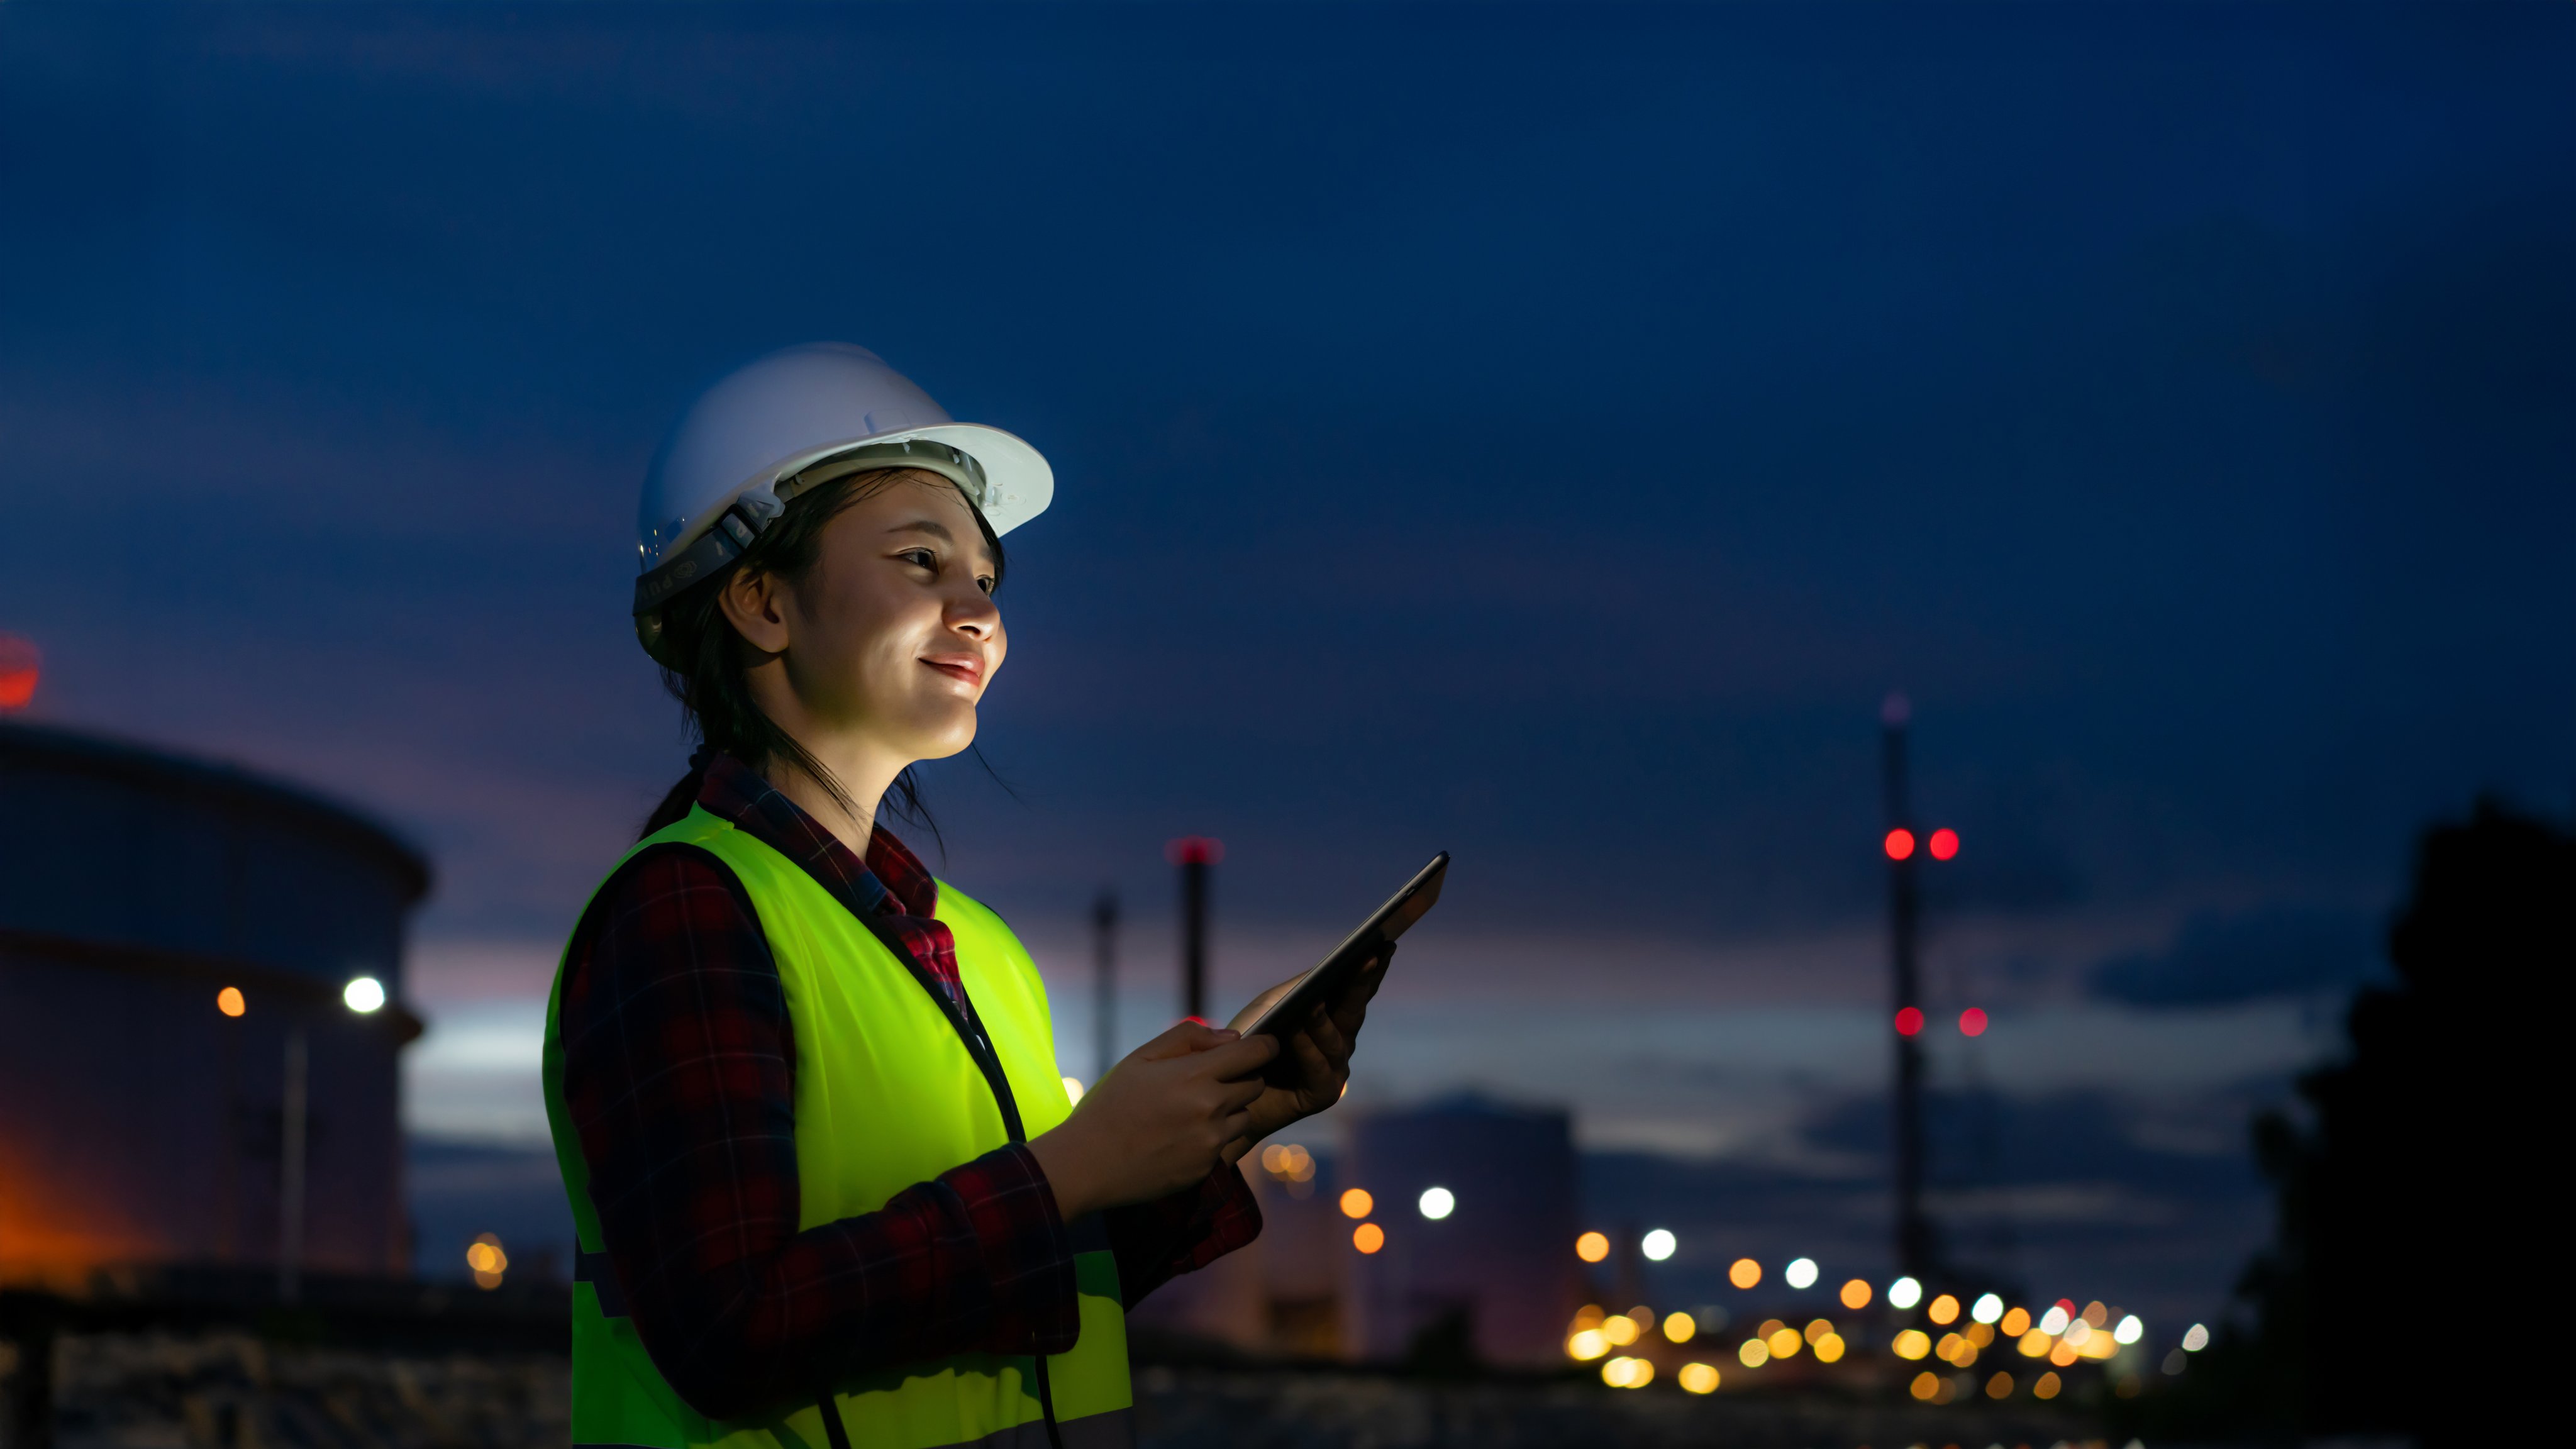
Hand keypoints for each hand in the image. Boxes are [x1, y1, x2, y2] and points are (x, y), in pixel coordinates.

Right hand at [1027, 1020, 1277, 1218]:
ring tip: (1191, 1112)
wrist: (1087, 1164)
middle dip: (1242, 1078)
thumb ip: (1189, 1038)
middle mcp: (1211, 1108)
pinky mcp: (1207, 1168)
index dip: (1265, 1046)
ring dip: (1229, 1110)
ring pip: (1244, 1116)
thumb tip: (1233, 1038)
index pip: (1256, 1054)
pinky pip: (1225, 1144)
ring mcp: (1212, 1141)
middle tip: (1211, 1081)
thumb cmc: (1111, 1104)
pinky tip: (1180, 1138)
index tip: (1264, 1046)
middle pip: (1255, 1085)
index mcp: (1195, 1075)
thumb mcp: (1141, 1059)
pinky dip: (1212, 1138)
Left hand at [1220, 944, 1392, 1159]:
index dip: (1373, 969)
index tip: (1385, 943)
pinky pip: (1318, 1066)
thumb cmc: (1251, 1040)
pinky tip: (1295, 1030)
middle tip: (1368, 957)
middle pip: (1354, 1009)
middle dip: (1361, 983)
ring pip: (1336, 1039)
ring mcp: (1335, 1068)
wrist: (1229, 1087)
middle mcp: (1340, 1041)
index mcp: (1333, 1017)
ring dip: (1323, 1019)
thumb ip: (1300, 986)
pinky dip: (1305, 1047)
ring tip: (1314, 999)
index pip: (1358, 990)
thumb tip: (1331, 966)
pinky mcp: (1323, 1093)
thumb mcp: (1273, 1004)